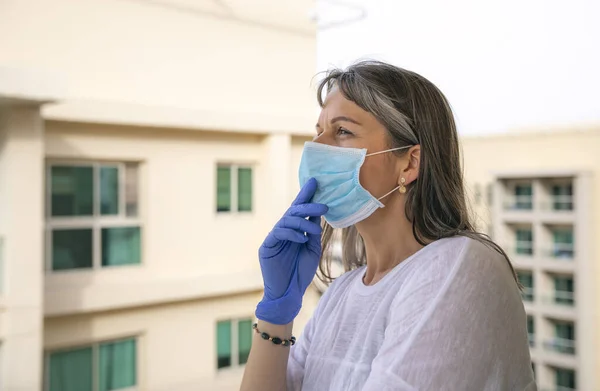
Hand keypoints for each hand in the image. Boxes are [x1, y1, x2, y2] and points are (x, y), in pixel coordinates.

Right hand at [255, 178, 327, 324]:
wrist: (288, 293)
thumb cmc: (300, 273)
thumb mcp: (312, 250)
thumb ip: (312, 232)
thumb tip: (317, 215)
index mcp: (294, 230)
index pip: (300, 209)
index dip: (306, 195)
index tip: (314, 181)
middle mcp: (283, 231)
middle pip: (294, 211)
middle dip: (308, 205)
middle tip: (323, 205)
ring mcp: (274, 238)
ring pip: (287, 220)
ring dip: (303, 222)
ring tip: (315, 229)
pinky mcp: (267, 246)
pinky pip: (278, 233)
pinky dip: (292, 234)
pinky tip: (302, 239)